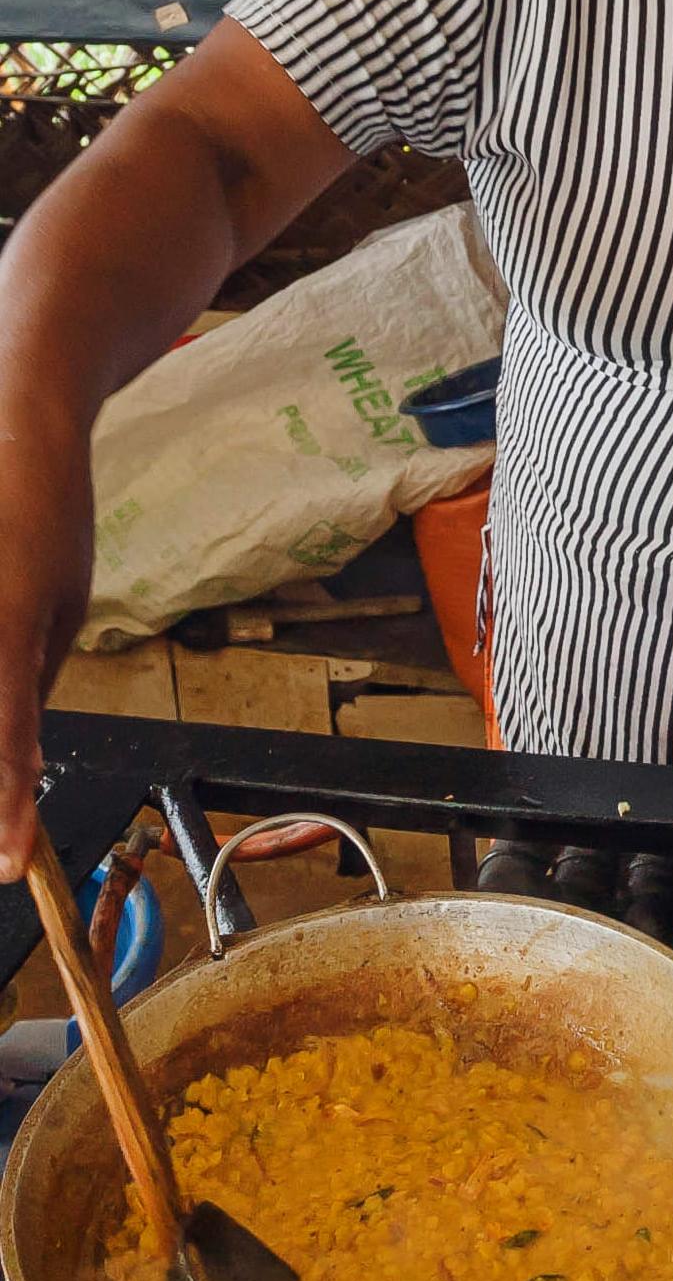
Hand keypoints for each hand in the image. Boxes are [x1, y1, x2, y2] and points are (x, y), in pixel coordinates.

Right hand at [0, 423, 94, 882]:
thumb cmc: (43, 512)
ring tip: (17, 739)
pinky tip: (8, 697)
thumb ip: (26, 692)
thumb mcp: (59, 608)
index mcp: (8, 622)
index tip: (8, 864)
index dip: (2, 806)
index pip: (3, 734)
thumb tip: (18, 768)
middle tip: (6, 830)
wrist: (6, 416)